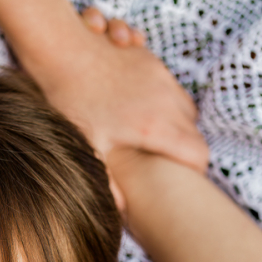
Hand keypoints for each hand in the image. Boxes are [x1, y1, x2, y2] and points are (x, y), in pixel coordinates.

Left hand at [24, 12, 207, 175]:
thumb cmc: (72, 102)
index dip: (195, 168)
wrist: (63, 50)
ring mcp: (162, 78)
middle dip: (184, 146)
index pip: (198, 153)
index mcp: (156, 127)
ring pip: (186, 106)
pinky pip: (172, 86)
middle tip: (162, 159)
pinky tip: (140, 106)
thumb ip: (109, 180)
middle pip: (194, 130)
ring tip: (150, 134)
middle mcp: (167, 101)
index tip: (184, 176)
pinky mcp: (153, 62)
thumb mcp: (89, 147)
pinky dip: (165, 100)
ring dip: (176, 121)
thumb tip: (120, 211)